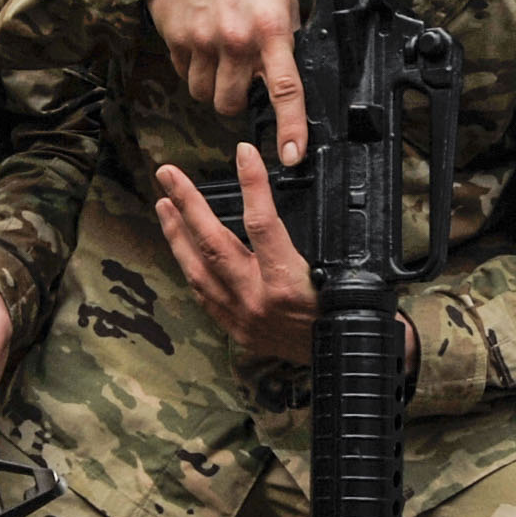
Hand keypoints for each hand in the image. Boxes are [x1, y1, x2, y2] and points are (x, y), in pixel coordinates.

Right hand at [150, 0, 304, 169]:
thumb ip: (285, 38)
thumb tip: (287, 75)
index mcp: (271, 29)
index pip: (285, 90)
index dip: (291, 128)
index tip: (291, 157)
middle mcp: (237, 40)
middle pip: (231, 104)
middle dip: (235, 99)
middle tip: (239, 75)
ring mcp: (203, 42)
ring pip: (204, 95)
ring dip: (211, 86)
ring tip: (218, 55)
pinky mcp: (176, 40)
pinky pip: (183, 73)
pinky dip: (192, 67)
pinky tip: (199, 40)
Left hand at [155, 144, 401, 370]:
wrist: (347, 362)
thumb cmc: (351, 314)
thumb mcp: (346, 272)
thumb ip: (317, 240)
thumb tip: (291, 201)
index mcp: (288, 283)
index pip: (262, 223)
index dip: (251, 184)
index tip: (242, 154)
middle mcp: (258, 300)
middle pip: (212, 243)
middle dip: (187, 204)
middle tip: (168, 174)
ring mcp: (242, 317)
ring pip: (197, 270)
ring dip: (178, 234)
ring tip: (164, 205)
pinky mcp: (237, 330)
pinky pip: (203, 294)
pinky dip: (190, 266)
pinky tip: (182, 249)